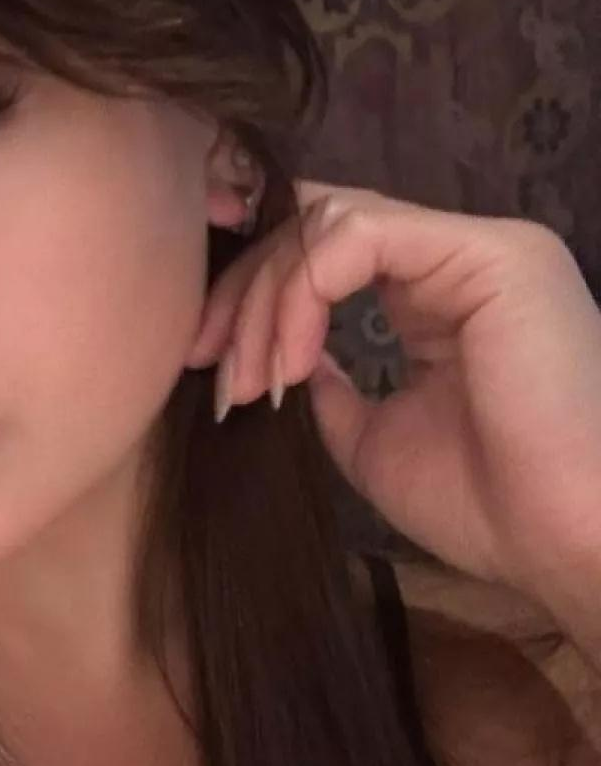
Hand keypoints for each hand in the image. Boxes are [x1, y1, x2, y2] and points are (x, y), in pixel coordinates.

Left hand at [185, 181, 600, 620]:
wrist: (566, 543)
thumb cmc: (487, 507)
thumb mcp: (373, 438)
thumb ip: (329, 385)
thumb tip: (280, 353)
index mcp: (441, 293)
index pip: (323, 250)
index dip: (252, 292)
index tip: (202, 356)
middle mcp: (461, 258)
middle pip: (315, 224)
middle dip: (244, 293)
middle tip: (209, 368)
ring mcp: (480, 248)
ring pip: (326, 222)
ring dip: (268, 301)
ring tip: (252, 381)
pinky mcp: (491, 254)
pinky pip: (355, 235)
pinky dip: (301, 294)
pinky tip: (290, 363)